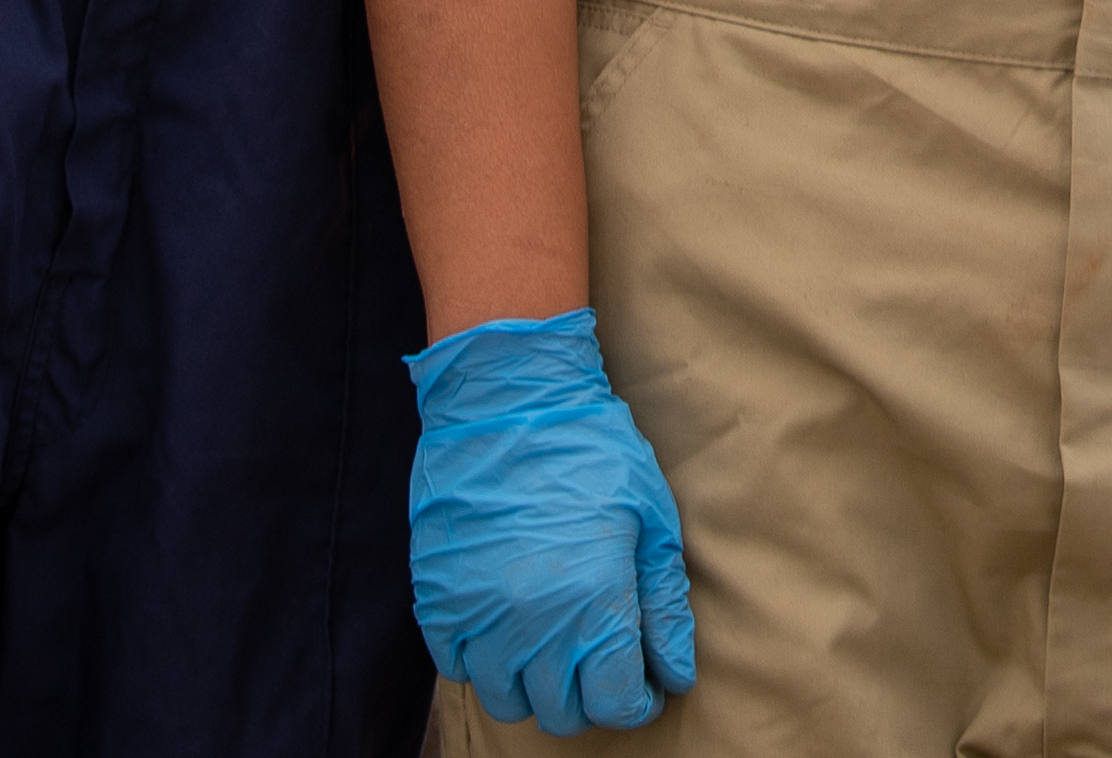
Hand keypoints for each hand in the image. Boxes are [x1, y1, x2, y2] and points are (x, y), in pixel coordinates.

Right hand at [406, 309, 694, 735]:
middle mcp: (532, 626)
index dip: (635, 701)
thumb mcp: (651, 519)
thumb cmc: (589, 449)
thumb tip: (675, 674)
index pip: (614, 705)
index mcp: (593, 606)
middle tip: (599, 660)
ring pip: (505, 701)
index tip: (640, 682)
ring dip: (533, 685)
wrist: (505, 397)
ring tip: (551, 644)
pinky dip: (481, 659)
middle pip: (561, 714)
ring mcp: (477, 616)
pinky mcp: (436, 599)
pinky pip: (455, 667)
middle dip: (589, 697)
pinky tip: (505, 624)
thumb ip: (663, 607)